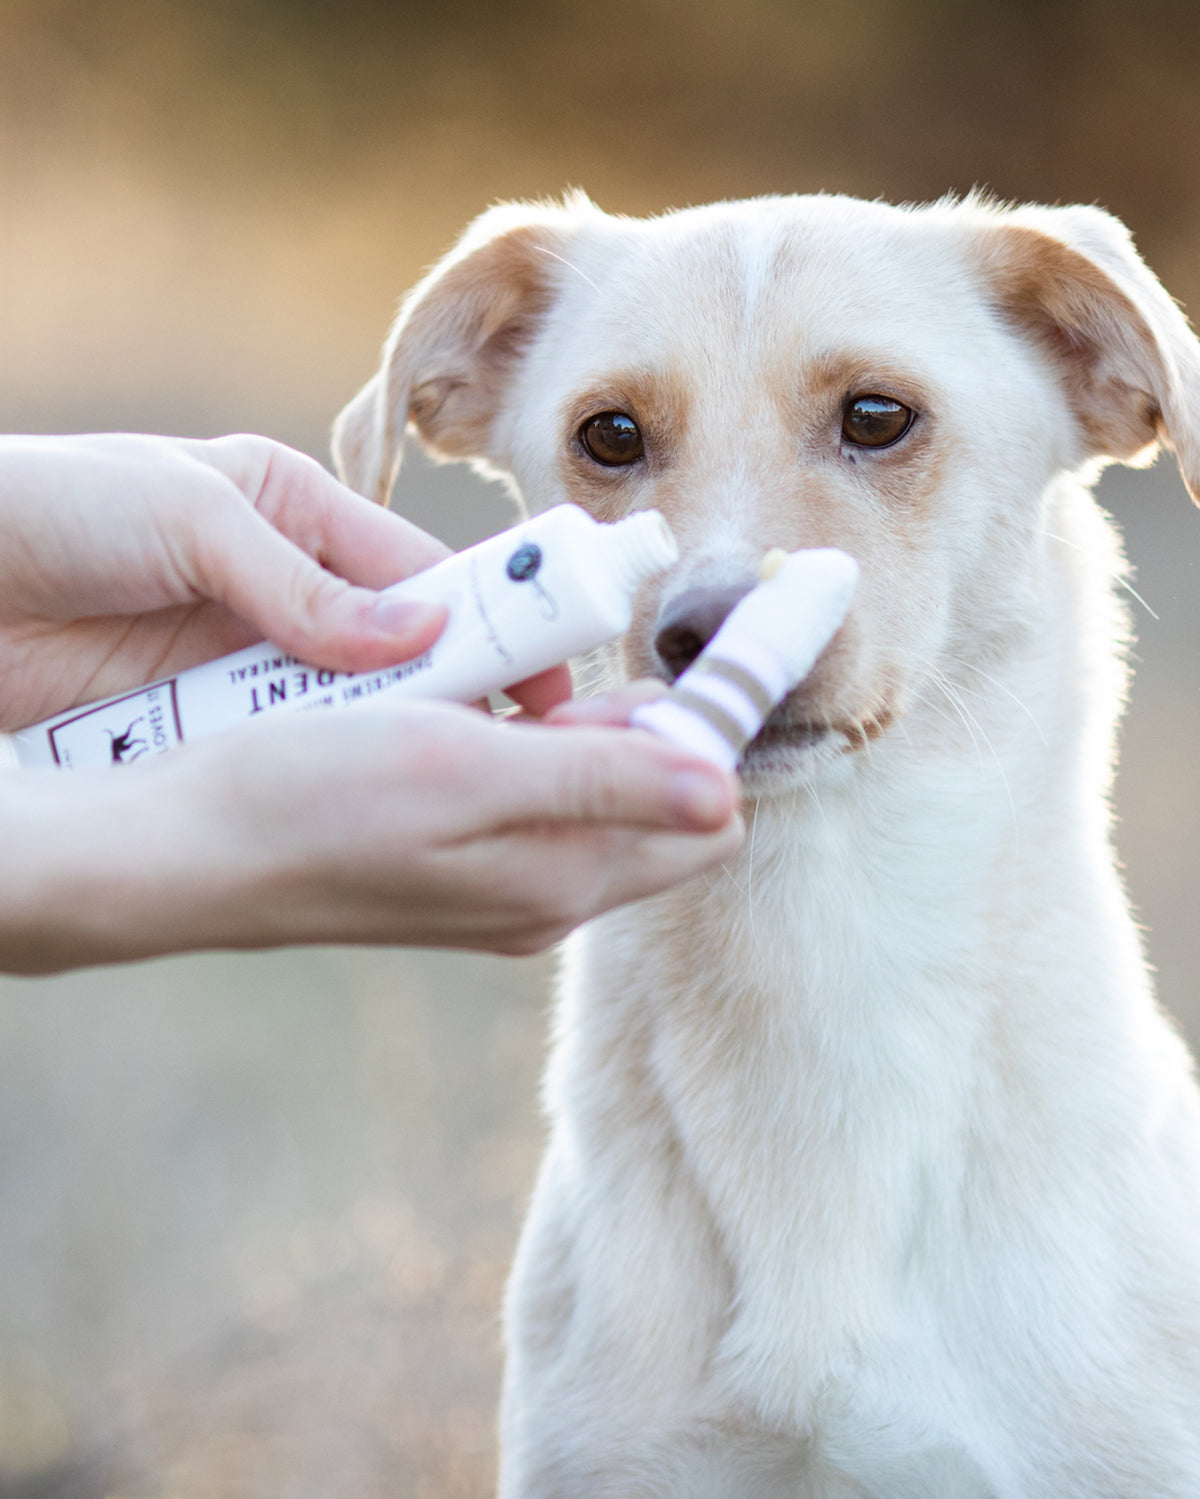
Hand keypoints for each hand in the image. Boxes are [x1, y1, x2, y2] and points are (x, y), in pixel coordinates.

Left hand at [0, 433, 569, 727]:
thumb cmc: (55, 505)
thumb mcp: (193, 518)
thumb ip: (304, 583)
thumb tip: (421, 630)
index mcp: (293, 512)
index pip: (420, 571)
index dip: (489, 621)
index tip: (545, 676)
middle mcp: (281, 588)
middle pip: (394, 650)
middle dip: (451, 693)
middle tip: (515, 750)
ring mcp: (241, 659)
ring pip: (345, 710)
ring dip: (383, 741)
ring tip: (446, 784)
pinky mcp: (198, 719)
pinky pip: (277, 748)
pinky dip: (311, 771)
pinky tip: (349, 801)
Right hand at [2, 700, 743, 969]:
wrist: (181, 850)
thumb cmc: (311, 798)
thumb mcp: (466, 773)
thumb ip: (602, 785)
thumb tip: (728, 794)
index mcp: (566, 879)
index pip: (707, 813)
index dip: (703, 732)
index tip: (663, 656)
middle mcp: (545, 894)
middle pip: (648, 794)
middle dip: (629, 718)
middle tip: (549, 655)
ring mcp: (496, 884)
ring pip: (582, 785)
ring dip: (562, 720)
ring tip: (485, 674)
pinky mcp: (448, 862)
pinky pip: (519, 791)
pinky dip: (509, 738)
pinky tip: (450, 703)